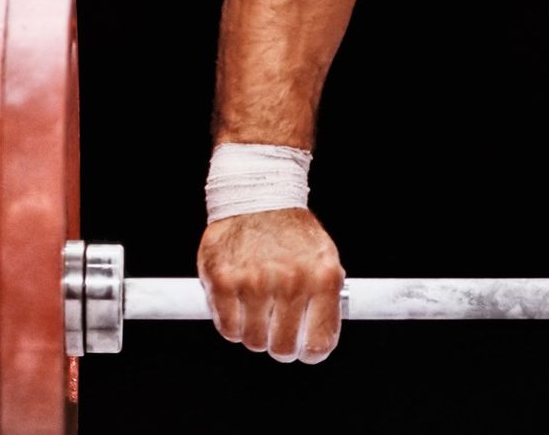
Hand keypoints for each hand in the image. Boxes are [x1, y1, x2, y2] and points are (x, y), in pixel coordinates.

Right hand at [197, 209, 344, 363]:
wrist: (257, 195)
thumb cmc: (290, 231)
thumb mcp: (324, 258)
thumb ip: (325, 299)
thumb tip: (317, 341)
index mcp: (322, 278)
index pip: (319, 343)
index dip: (308, 353)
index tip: (302, 349)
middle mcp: (290, 282)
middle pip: (282, 347)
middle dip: (279, 346)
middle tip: (274, 333)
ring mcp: (254, 282)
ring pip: (253, 340)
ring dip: (254, 334)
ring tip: (255, 314)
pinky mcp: (223, 280)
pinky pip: (227, 328)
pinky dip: (232, 325)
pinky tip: (237, 309)